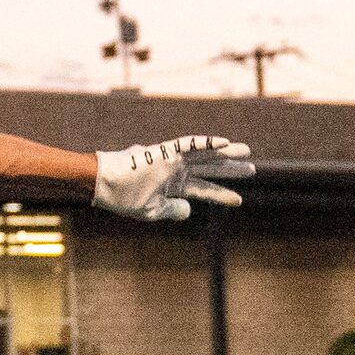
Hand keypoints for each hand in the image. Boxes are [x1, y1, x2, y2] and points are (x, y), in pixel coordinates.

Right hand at [92, 135, 254, 220]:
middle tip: (252, 169)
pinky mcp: (165, 151)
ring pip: (204, 155)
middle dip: (231, 169)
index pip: (204, 190)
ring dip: (225, 153)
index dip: (221, 195)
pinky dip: (205, 143)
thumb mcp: (151, 211)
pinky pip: (188, 145)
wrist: (102, 184)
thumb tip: (189, 210)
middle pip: (210, 169)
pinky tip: (222, 142)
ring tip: (246, 151)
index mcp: (174, 186)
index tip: (239, 200)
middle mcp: (177, 171)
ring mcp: (172, 160)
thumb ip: (172, 210)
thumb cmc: (123, 198)